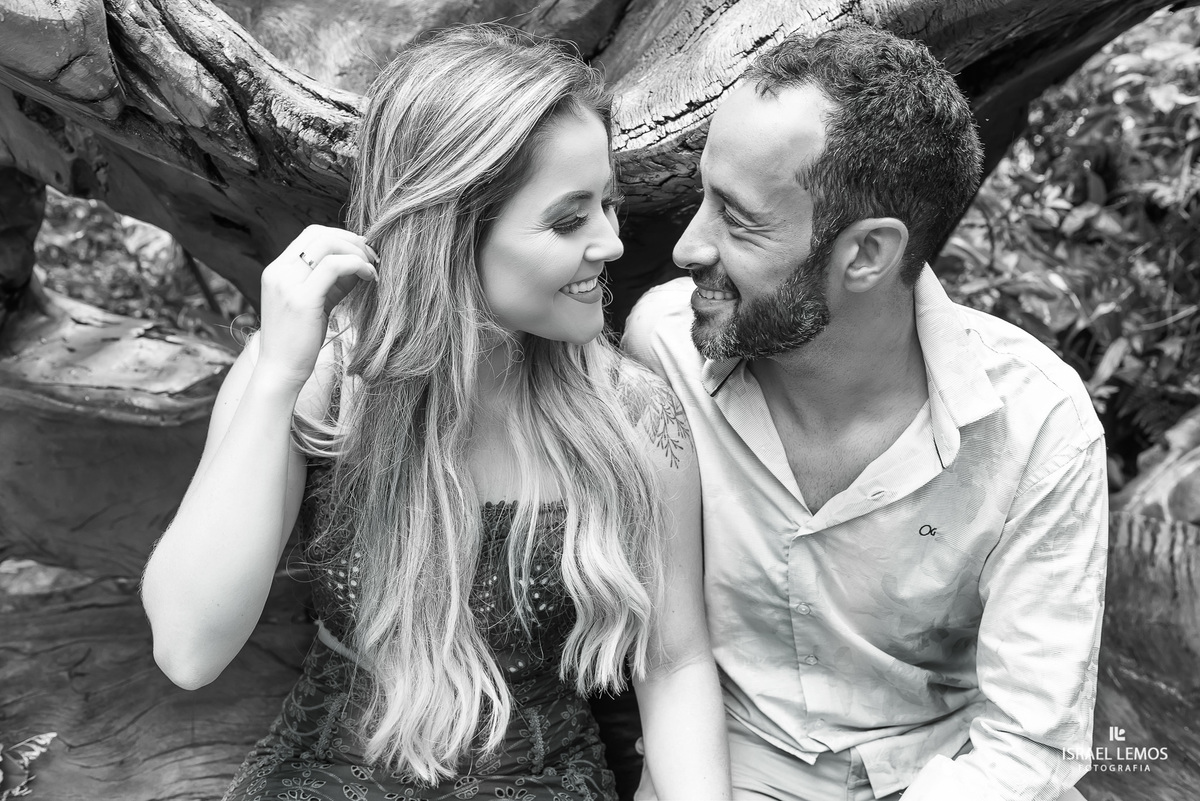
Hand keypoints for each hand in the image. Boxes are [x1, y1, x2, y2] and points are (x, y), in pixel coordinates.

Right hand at [256, 225, 377, 388]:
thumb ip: (332, 281)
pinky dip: (357, 266)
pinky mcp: (302, 298)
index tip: (362, 251)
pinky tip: (370, 278)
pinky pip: (334, 266)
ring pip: (327, 245)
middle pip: (319, 234)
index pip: (311, 234)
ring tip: (373, 268)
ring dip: (356, 252)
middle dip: (351, 241)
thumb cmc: (299, 341)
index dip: (341, 237)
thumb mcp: (315, 302)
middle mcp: (278, 271)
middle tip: (373, 257)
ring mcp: (287, 283)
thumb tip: (359, 262)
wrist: (280, 371)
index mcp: (277, 270)